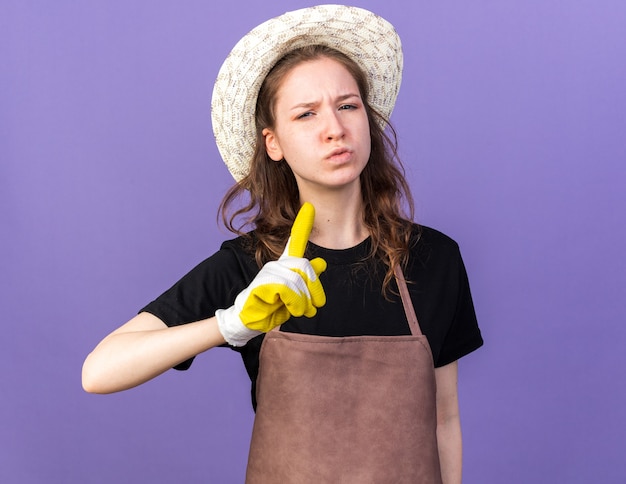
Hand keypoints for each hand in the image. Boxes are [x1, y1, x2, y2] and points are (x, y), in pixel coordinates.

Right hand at [215, 203, 326, 345]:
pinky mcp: (263, 283)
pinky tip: (288, 309)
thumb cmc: (271, 307)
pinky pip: (289, 290)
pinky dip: (294, 304)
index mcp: (285, 265)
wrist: (248, 321)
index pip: (295, 241)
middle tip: (313, 307)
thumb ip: (308, 279)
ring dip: (303, 302)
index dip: (303, 224)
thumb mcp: (295, 295)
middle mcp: (276, 264)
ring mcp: (269, 272)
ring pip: (298, 280)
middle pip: (306, 266)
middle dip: (314, 290)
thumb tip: (322, 262)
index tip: (310, 206)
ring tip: (299, 311)